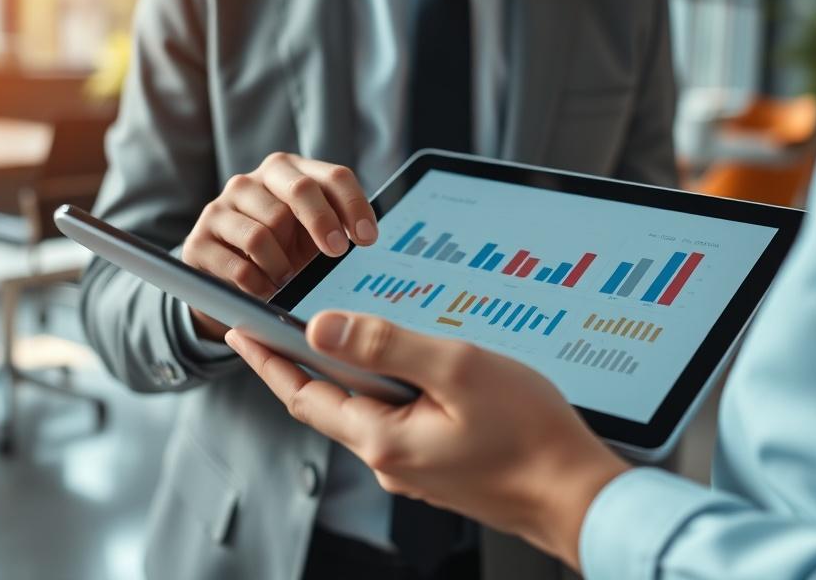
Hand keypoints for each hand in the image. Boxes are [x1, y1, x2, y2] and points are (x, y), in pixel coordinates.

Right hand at [181, 154, 377, 339]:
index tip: (368, 239)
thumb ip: (335, 229)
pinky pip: (238, 266)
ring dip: (283, 264)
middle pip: (299, 189)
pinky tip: (265, 292)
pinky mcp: (198, 241)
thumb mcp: (311, 237)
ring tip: (288, 280)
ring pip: (264, 232)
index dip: (354, 205)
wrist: (225, 281)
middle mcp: (252, 181)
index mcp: (288, 172)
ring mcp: (220, 208)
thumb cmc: (283, 253)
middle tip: (336, 253)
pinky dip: (258, 286)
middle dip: (323, 223)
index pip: (332, 176)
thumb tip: (366, 242)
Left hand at [225, 312, 630, 568]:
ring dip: (358, 372)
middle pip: (331, 403)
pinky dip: (394, 388)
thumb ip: (386, 344)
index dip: (268, 359)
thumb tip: (323, 328)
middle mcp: (390, 459)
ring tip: (368, 334)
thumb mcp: (455, 369)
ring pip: (369, 408)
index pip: (303, 394)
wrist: (575, 492)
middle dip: (306, 362)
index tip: (240, 330)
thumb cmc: (528, 434)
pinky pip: (399, 419)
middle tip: (287, 322)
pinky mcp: (437, 464)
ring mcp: (414, 466)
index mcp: (382, 439)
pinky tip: (421, 369)